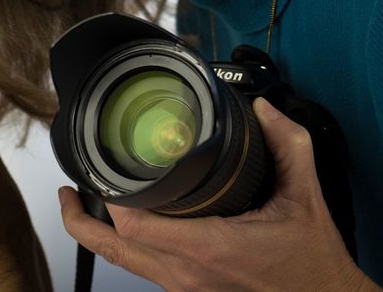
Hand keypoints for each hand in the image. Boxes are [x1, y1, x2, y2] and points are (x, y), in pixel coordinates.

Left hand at [58, 97, 380, 290]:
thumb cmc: (313, 263)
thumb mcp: (306, 196)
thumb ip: (289, 144)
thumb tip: (265, 109)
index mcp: (208, 247)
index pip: (134, 226)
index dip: (108, 197)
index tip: (97, 171)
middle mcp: (188, 274)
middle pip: (113, 249)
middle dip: (81, 219)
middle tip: (69, 190)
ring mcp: (186, 288)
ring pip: (124, 264)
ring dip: (100, 234)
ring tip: (82, 204)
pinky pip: (144, 271)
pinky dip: (128, 247)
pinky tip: (128, 224)